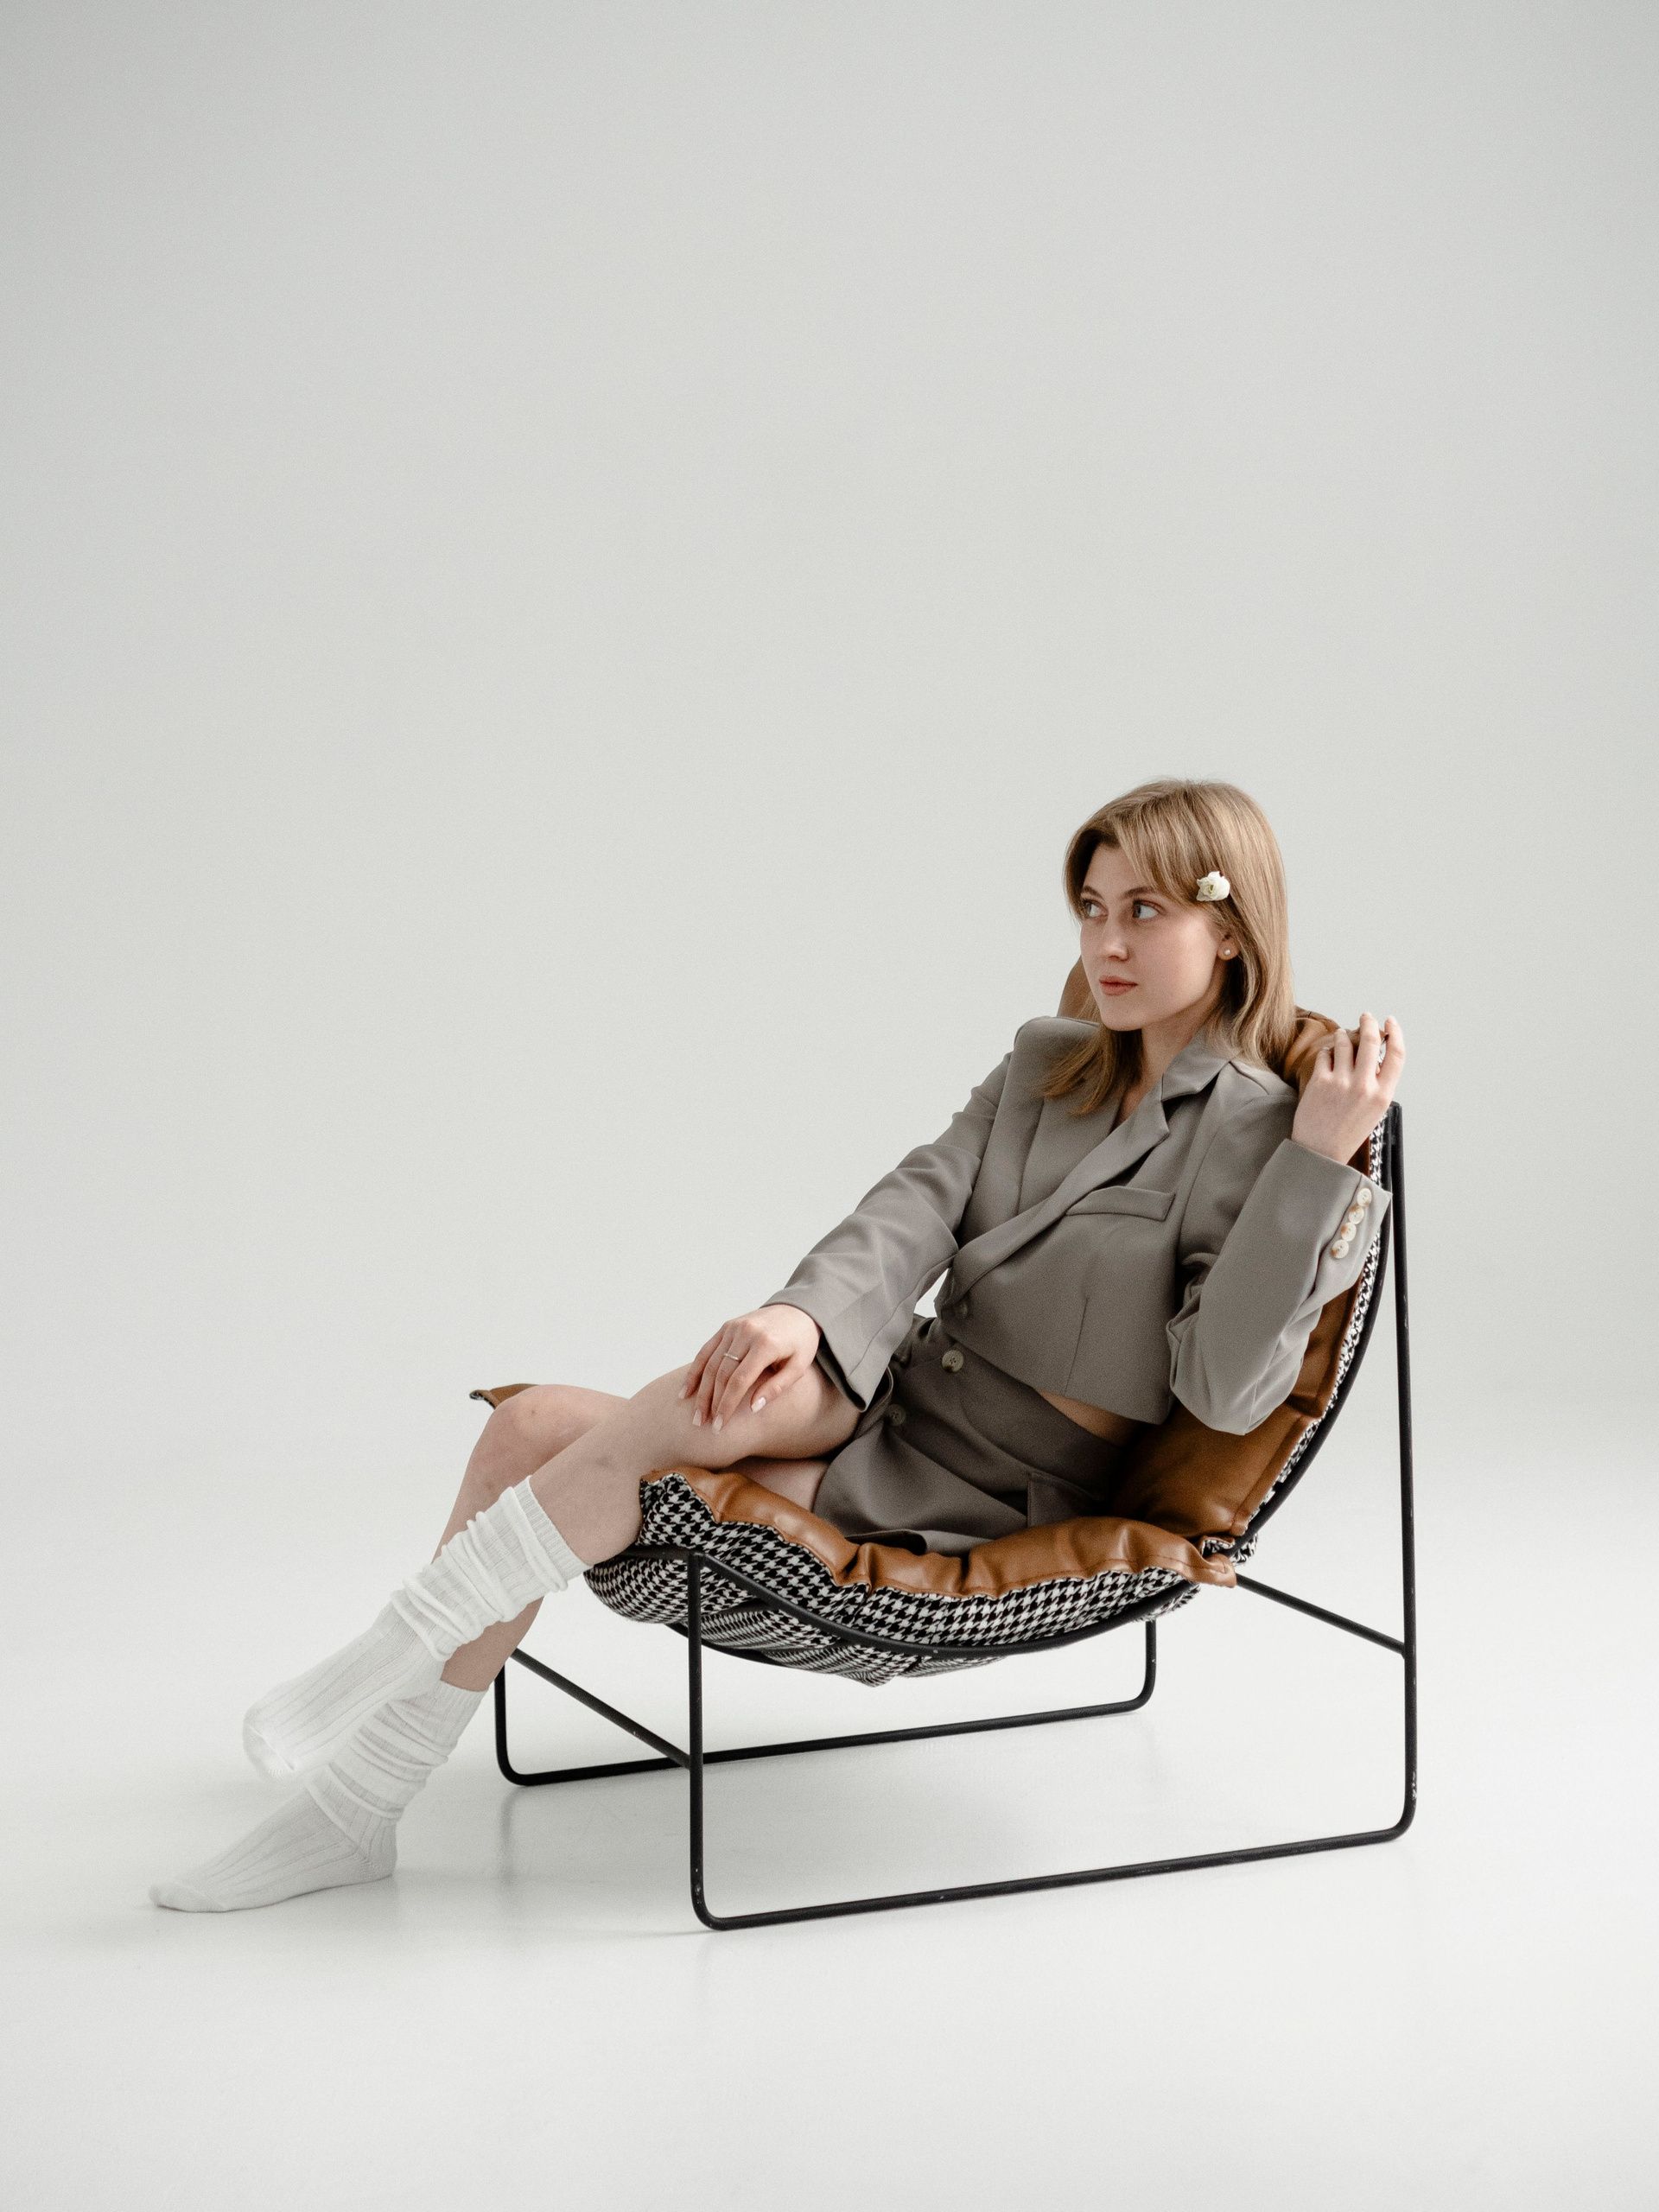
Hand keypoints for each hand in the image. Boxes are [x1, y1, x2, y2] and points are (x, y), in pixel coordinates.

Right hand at [678, 1304, 822, 1431]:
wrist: (798, 1310)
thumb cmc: (801, 1343)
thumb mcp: (799, 1366)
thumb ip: (777, 1387)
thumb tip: (752, 1407)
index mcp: (766, 1344)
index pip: (740, 1380)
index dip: (727, 1405)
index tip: (720, 1425)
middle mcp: (746, 1333)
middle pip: (721, 1373)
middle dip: (711, 1401)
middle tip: (703, 1425)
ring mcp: (733, 1328)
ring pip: (710, 1363)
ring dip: (700, 1391)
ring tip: (696, 1415)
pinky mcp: (726, 1327)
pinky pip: (706, 1350)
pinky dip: (694, 1371)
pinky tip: (686, 1391)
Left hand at [1290, 1012, 1405, 1164]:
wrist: (1320, 1151)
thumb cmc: (1348, 1132)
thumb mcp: (1374, 1111)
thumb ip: (1378, 1084)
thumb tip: (1375, 1056)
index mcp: (1383, 1095)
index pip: (1397, 1054)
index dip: (1396, 1033)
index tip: (1391, 1022)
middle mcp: (1364, 1086)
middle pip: (1370, 1040)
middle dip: (1368, 1022)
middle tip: (1365, 1016)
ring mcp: (1341, 1082)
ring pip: (1344, 1042)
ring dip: (1343, 1035)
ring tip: (1341, 1035)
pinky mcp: (1320, 1081)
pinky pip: (1325, 1054)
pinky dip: (1327, 1051)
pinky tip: (1328, 1055)